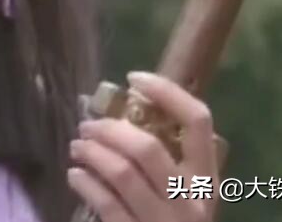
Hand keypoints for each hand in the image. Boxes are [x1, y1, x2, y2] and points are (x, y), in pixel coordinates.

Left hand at [67, 71, 218, 221]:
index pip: (198, 121)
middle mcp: (191, 201)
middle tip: (87, 125)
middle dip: (109, 129)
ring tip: (76, 146)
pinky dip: (85, 183)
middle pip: (148, 147)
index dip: (166, 92)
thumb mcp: (184, 197)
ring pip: (122, 173)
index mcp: (206, 181)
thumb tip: (125, 116)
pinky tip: (75, 176)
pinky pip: (107, 203)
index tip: (134, 77)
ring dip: (91, 152)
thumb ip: (167, 163)